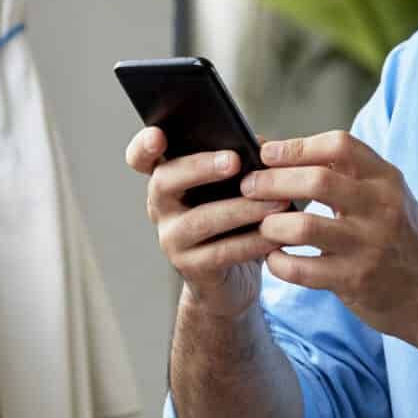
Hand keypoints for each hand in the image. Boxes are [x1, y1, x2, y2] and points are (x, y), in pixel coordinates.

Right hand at [124, 126, 281, 322]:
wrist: (232, 282)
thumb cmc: (234, 223)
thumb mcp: (235, 188)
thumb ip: (242, 162)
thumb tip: (262, 144)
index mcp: (169, 178)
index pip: (142, 158)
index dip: (143, 145)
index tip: (158, 135)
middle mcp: (161, 206)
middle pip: (165, 180)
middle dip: (200, 168)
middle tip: (234, 161)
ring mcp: (171, 238)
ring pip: (199, 219)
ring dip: (240, 209)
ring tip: (276, 202)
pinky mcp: (190, 267)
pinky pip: (220, 252)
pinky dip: (251, 242)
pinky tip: (274, 236)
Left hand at [239, 131, 417, 353]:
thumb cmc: (401, 240)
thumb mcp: (388, 197)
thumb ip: (348, 176)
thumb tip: (284, 154)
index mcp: (387, 179)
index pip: (339, 145)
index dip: (296, 146)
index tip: (267, 153)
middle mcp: (381, 208)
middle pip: (316, 180)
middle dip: (271, 181)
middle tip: (247, 187)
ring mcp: (368, 246)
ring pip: (303, 226)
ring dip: (271, 225)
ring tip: (263, 226)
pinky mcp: (355, 280)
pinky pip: (301, 269)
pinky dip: (278, 262)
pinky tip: (274, 259)